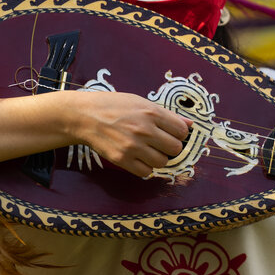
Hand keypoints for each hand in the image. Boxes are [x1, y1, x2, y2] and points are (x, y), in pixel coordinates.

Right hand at [70, 91, 192, 177]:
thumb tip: (190, 125)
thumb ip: (167, 115)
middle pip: (175, 149)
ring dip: (159, 158)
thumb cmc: (114, 106)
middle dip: (171, 147)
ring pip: (162, 162)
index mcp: (151, 113)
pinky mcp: (122, 159)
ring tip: (149, 150)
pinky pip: (146, 172)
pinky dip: (146, 168)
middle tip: (160, 143)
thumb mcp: (142, 102)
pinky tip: (139, 158)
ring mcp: (133, 146)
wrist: (84, 115)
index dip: (179, 133)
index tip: (171, 133)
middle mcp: (144, 130)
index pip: (181, 131)